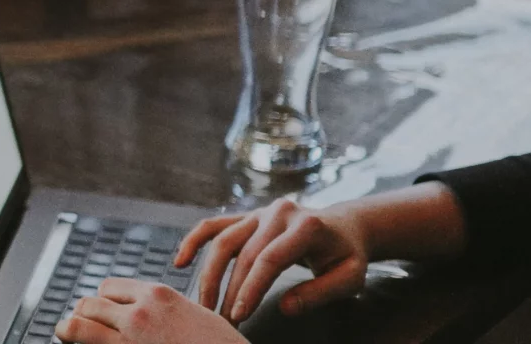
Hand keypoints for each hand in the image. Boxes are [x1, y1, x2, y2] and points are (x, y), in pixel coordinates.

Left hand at [59, 279, 245, 343]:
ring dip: (70, 330)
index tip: (101, 313)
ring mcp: (129, 339)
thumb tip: (147, 309)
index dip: (103, 302)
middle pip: (89, 303)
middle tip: (78, 326)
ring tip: (66, 334)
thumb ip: (167, 309)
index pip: (110, 288)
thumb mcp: (197, 315)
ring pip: (77, 324)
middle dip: (84, 315)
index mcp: (158, 296)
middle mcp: (139, 313)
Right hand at [181, 197, 371, 321]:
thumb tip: (286, 308)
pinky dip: (194, 241)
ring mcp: (259, 212)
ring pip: (223, 240)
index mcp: (306, 225)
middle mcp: (278, 212)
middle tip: (222, 319)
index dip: (251, 288)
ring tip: (205, 303)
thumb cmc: (346, 254)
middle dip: (229, 289)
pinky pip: (214, 226)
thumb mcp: (349, 277)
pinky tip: (181, 262)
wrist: (345, 226)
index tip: (240, 314)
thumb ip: (320, 292)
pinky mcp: (246, 216)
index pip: (270, 258)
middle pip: (243, 253)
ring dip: (209, 274)